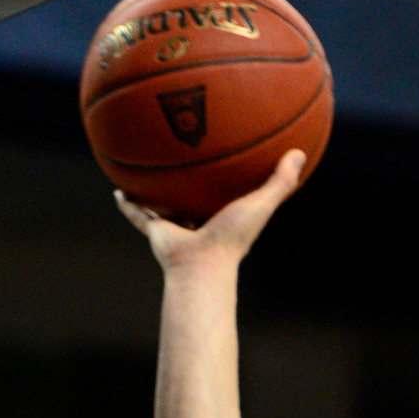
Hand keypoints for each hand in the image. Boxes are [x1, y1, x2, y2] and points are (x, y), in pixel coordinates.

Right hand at [113, 148, 306, 271]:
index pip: (225, 192)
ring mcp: (176, 226)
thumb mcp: (260, 204)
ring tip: (145, 169)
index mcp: (223, 215)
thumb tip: (300, 153)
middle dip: (187, 180)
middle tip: (181, 155)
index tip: (224, 157)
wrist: (202, 265)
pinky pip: (138, 216)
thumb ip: (280, 181)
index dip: (225, 176)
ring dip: (153, 191)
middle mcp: (198, 219)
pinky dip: (128, 205)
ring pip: (161, 204)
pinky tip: (118, 189)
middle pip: (191, 196)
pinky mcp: (156, 232)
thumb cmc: (233, 237)